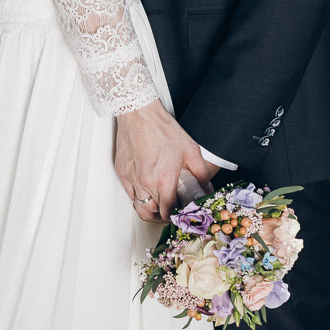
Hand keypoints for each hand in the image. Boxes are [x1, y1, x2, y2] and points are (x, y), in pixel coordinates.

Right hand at [114, 101, 213, 221]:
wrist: (139, 112)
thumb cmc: (161, 127)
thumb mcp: (190, 149)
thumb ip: (201, 173)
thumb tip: (207, 188)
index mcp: (164, 180)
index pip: (168, 213)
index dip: (175, 217)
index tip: (180, 214)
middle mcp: (146, 183)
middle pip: (153, 214)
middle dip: (163, 216)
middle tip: (171, 211)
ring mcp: (132, 179)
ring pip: (140, 207)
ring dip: (150, 210)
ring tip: (159, 204)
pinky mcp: (122, 172)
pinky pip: (130, 194)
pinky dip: (138, 197)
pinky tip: (147, 190)